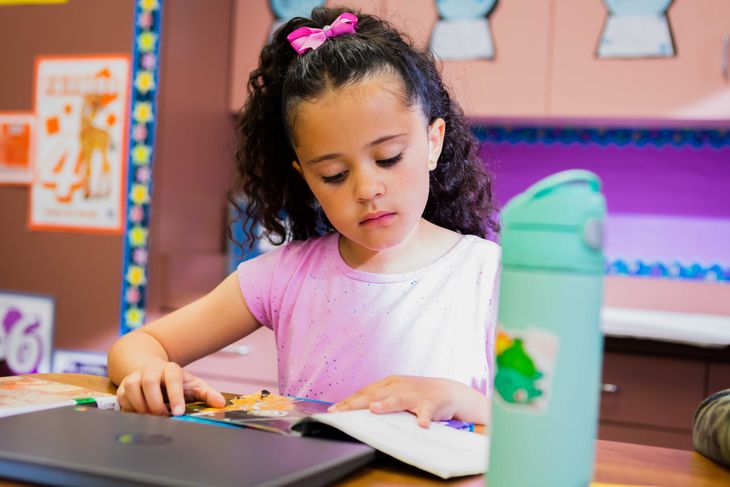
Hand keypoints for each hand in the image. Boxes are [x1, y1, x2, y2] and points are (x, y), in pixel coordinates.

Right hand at [116, 360, 225, 415]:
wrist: (152, 371)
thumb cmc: (175, 382)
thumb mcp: (192, 385)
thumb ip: (207, 394)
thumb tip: (221, 403)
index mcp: (170, 369)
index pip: (173, 379)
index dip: (175, 396)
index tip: (179, 413)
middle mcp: (151, 370)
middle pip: (149, 382)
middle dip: (156, 402)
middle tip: (163, 417)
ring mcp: (135, 376)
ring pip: (132, 388)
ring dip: (141, 406)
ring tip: (152, 417)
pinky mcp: (122, 386)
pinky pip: (122, 397)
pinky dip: (131, 409)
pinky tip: (141, 415)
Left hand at [327, 375, 487, 427]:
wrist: (448, 391)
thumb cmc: (416, 394)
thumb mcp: (396, 393)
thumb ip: (378, 399)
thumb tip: (353, 409)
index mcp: (388, 383)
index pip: (364, 393)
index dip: (348, 402)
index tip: (333, 411)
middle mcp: (399, 386)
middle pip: (375, 395)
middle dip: (357, 404)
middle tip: (342, 412)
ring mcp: (415, 394)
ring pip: (398, 399)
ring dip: (387, 404)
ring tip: (375, 409)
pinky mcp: (430, 403)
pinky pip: (426, 412)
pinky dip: (423, 417)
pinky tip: (421, 424)